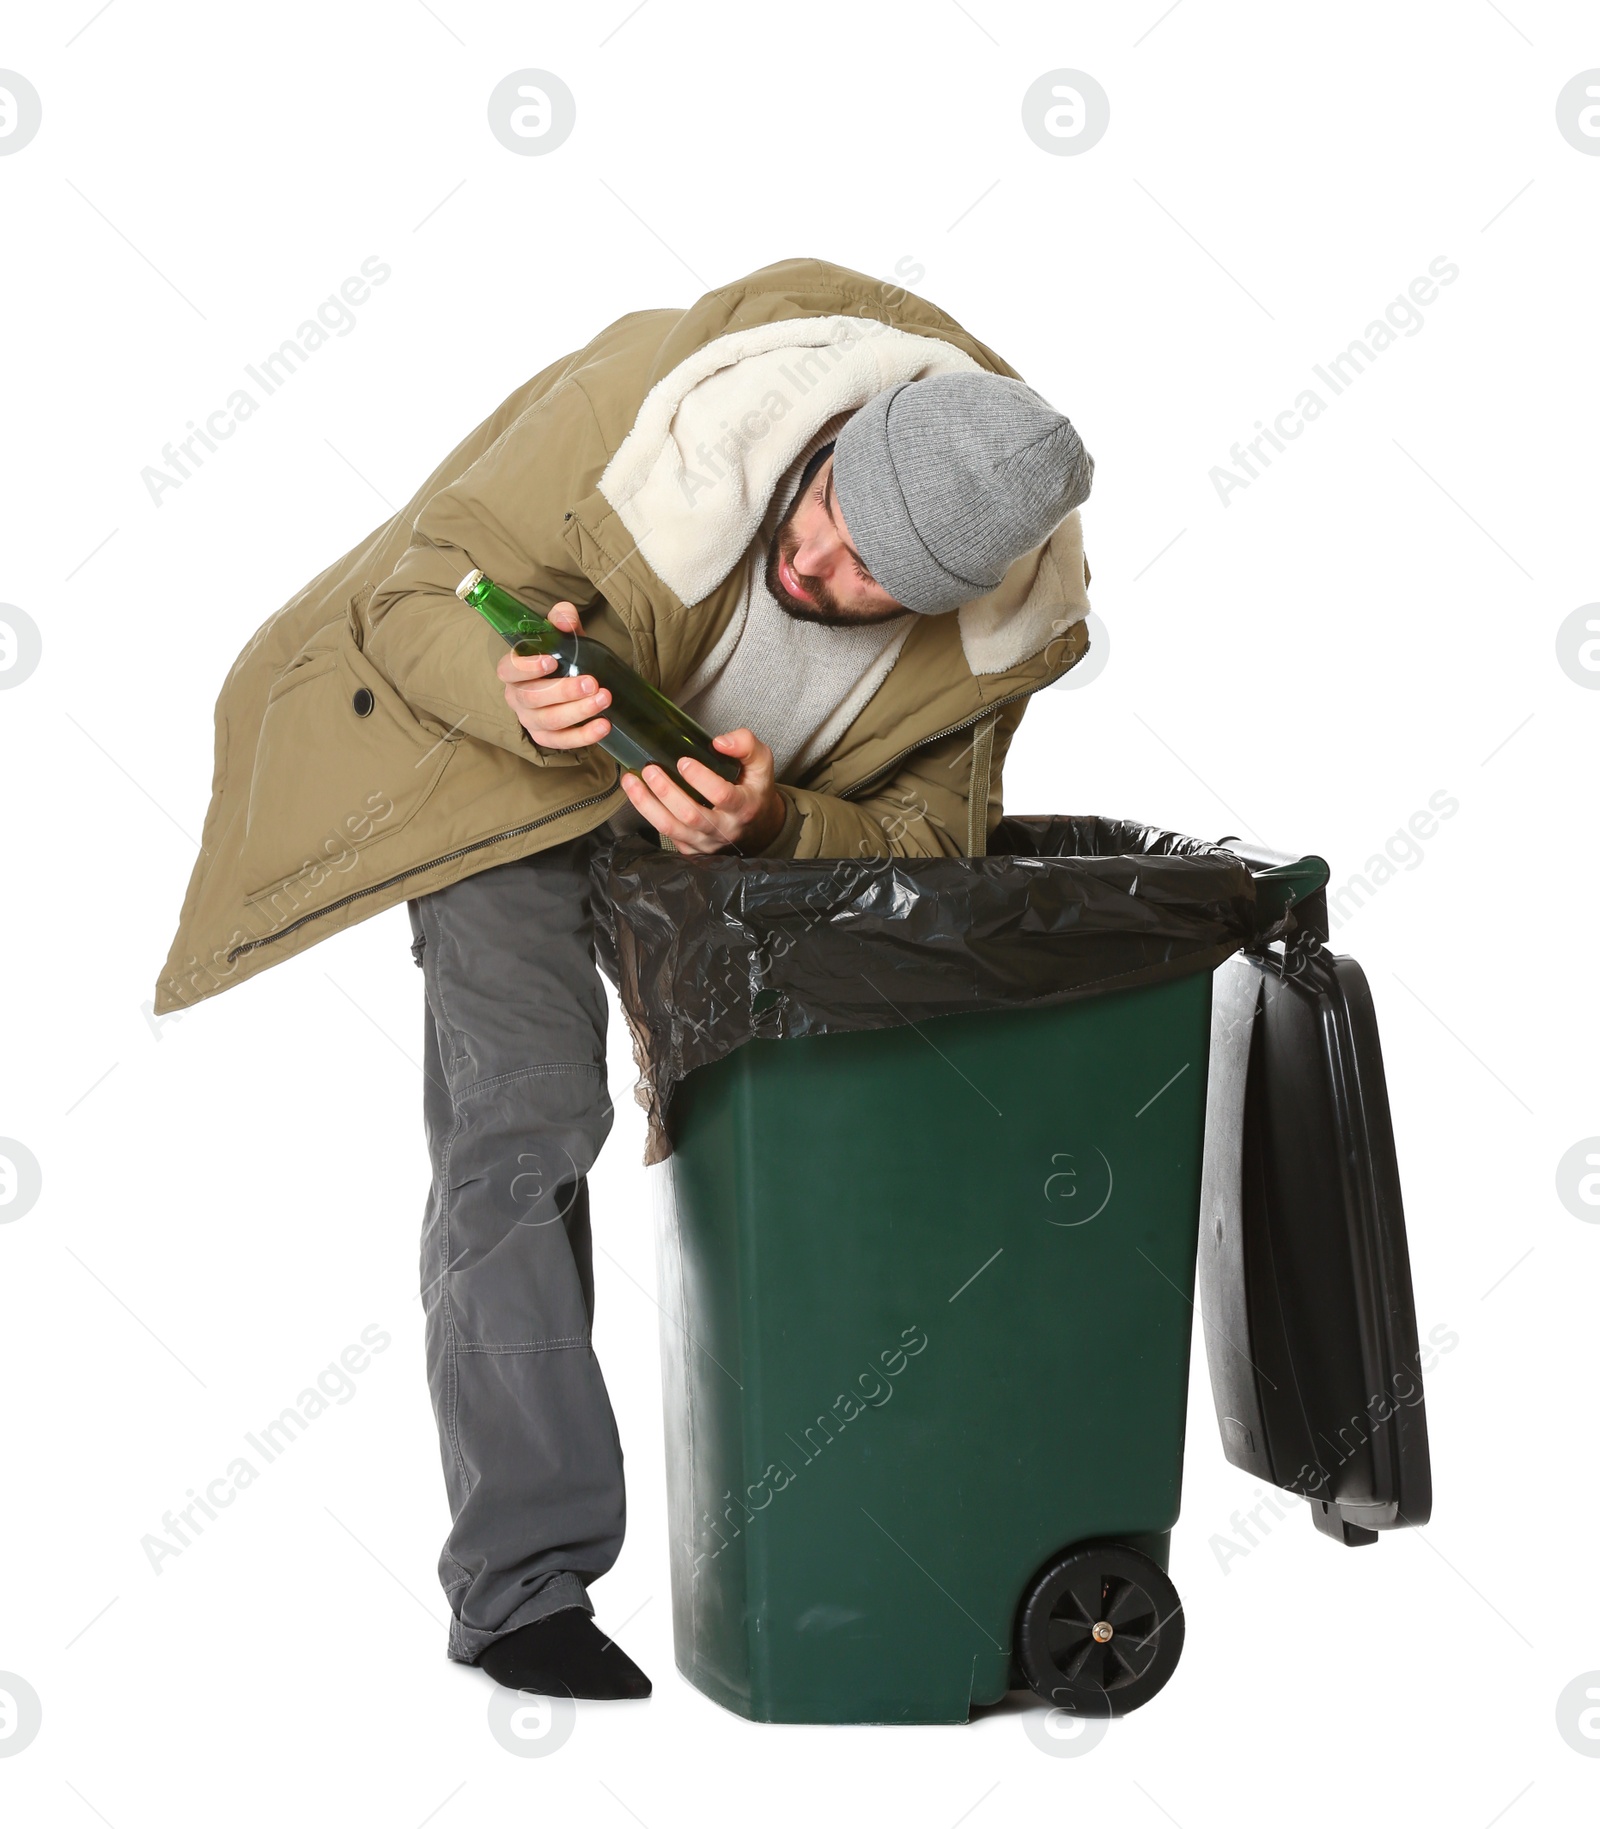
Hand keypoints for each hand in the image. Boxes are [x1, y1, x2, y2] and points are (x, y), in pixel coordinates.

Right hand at [496, 602, 609, 749]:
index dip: (526, 668)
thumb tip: (566, 620)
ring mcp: (531, 721)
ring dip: (579, 711)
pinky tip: (604, 725)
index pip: (508, 670)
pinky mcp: (547, 738)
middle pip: (533, 697)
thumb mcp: (562, 635)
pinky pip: (563, 742)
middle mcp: (517, 698)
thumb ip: (562, 619)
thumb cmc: (562, 657)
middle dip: (564, 691)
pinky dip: (584, 736)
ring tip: (604, 700)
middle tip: (592, 683)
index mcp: (513, 671)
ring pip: (550, 721)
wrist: (571, 682)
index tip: (551, 661)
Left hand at [620, 727, 785, 854]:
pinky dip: (647, 814)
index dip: (701, 779)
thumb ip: (746, 745)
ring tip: (631, 781)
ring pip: (671, 828)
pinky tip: (636, 794)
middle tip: (650, 769)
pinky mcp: (691, 848)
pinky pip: (666, 834)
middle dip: (667, 792)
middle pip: (691, 815)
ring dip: (647, 804)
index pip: (722, 796)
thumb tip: (719, 742)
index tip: (684, 761)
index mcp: (744, 807)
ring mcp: (705, 842)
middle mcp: (724, 829)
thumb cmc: (754, 789)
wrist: (757, 826)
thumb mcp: (761, 763)